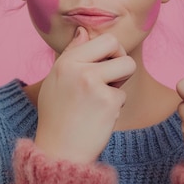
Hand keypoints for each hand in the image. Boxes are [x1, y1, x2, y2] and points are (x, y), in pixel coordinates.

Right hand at [34, 26, 135, 163]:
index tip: (106, 64)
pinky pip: (123, 95)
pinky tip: (99, 116)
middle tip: (110, 79)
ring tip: (103, 97)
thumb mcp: (56, 80)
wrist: (58, 151)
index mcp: (66, 61)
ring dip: (120, 83)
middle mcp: (79, 69)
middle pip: (119, 48)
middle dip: (120, 62)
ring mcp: (94, 84)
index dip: (111, 50)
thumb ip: (71, 54)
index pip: (104, 38)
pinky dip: (115, 106)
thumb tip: (83, 31)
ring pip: (127, 67)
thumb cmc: (57, 115)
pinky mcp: (108, 101)